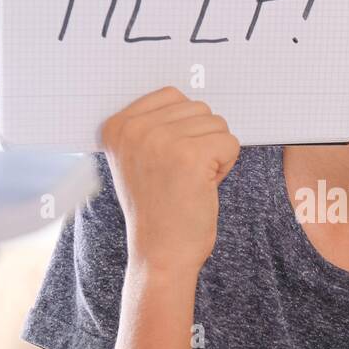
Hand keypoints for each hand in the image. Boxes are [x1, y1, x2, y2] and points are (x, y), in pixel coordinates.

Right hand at [100, 87, 240, 272]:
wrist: (160, 253)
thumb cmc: (158, 208)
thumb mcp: (140, 159)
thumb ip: (156, 125)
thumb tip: (192, 99)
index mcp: (117, 126)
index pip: (173, 95)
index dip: (184, 128)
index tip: (168, 162)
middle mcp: (135, 129)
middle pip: (198, 108)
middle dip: (202, 140)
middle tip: (182, 176)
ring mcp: (161, 140)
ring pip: (217, 124)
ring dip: (215, 153)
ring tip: (191, 181)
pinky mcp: (190, 156)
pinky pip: (230, 143)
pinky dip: (226, 166)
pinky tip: (204, 187)